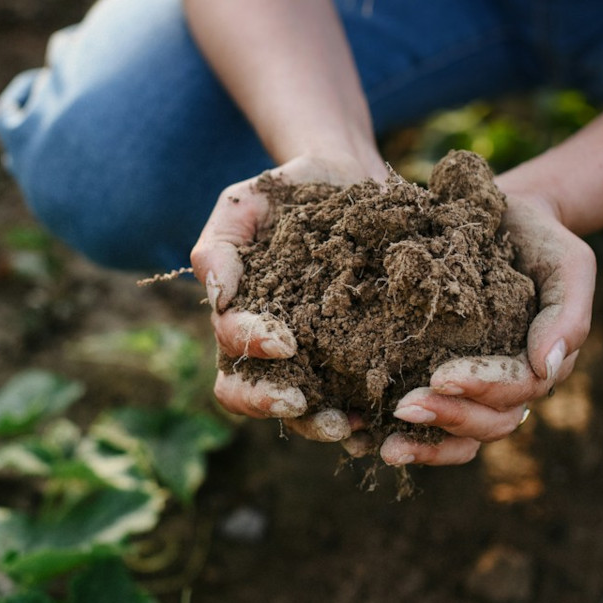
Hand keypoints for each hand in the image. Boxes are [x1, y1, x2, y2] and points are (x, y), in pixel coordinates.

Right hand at [190, 154, 386, 446]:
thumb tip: (217, 297)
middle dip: (272, 403)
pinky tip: (385, 419)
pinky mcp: (358, 358)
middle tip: (301, 403)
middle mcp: (272, 348)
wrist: (349, 178)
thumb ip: (219, 245)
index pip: (230, 348)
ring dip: (320, 423)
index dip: (251, 350)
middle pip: (252, 395)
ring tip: (349, 424)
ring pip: (303, 410)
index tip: (283, 341)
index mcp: (240, 316)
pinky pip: (356, 399)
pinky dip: (367, 418)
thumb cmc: (288, 193)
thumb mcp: (244, 204)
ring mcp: (315, 358)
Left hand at [378, 190, 594, 465]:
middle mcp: (508, 387)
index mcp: (539, 365)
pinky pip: (428, 424)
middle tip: (403, 407)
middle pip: (487, 423)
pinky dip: (400, 436)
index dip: (480, 388)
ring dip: (424, 445)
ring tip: (386, 446)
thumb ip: (567, 314)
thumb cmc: (540, 240)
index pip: (516, 391)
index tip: (440, 376)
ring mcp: (474, 390)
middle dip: (447, 419)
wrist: (503, 219)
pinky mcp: (438, 380)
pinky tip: (360, 438)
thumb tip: (546, 368)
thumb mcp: (568, 264)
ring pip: (460, 437)